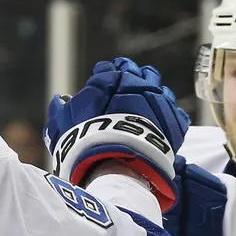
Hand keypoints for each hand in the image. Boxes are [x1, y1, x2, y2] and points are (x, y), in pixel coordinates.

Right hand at [45, 58, 189, 209]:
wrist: (115, 166)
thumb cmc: (83, 144)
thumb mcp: (61, 126)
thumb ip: (61, 109)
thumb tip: (60, 100)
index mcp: (109, 80)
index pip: (111, 69)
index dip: (108, 75)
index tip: (106, 83)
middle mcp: (137, 85)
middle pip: (139, 75)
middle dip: (133, 80)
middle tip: (127, 93)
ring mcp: (159, 103)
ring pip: (160, 90)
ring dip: (153, 96)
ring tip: (146, 109)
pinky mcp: (174, 123)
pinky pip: (176, 113)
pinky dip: (168, 116)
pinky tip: (160, 124)